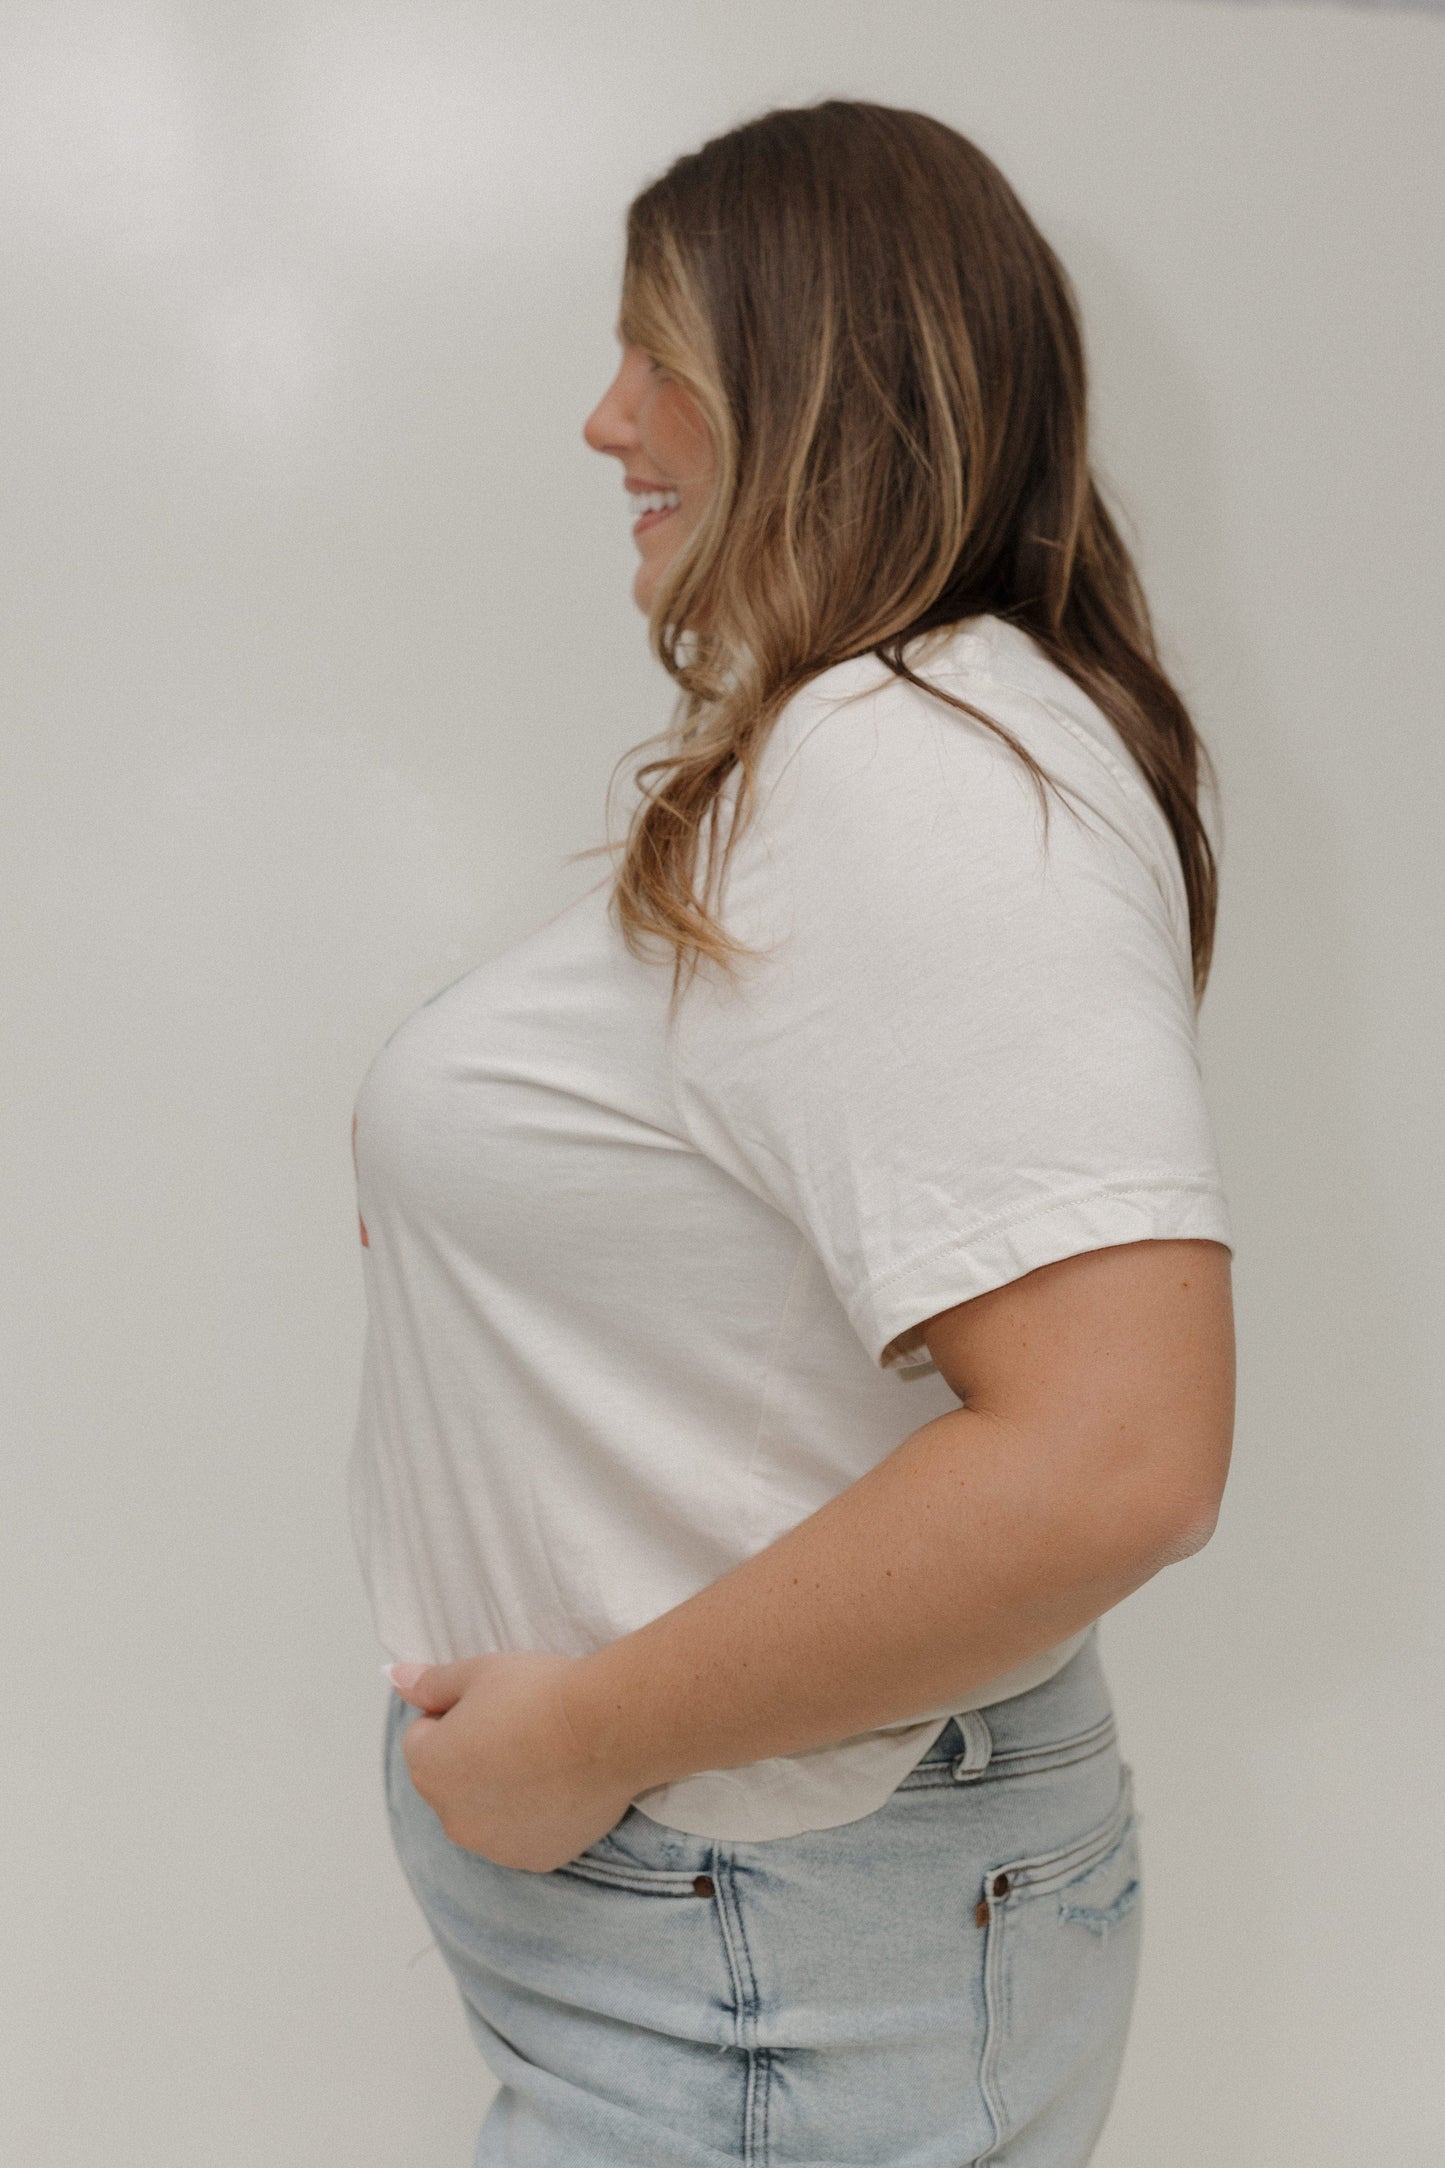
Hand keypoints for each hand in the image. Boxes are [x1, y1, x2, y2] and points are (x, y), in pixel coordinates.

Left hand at [389, 1650, 637, 1872]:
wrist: (606, 1729)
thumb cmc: (540, 1693)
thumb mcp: (479, 1670)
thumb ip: (429, 1682)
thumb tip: (393, 1677)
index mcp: (428, 1768)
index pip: (424, 1736)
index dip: (456, 1713)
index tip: (495, 1703)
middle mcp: (451, 1817)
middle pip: (451, 1779)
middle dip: (473, 1756)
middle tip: (521, 1726)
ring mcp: (493, 1845)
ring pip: (485, 1811)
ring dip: (500, 1789)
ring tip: (544, 1756)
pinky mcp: (534, 1859)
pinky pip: (521, 1834)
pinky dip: (533, 1815)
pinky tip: (560, 1784)